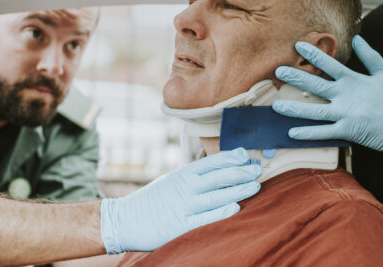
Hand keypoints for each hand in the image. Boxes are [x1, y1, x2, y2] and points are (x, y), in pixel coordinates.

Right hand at [99, 148, 260, 253]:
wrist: (124, 220)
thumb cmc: (153, 200)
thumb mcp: (172, 181)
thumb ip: (194, 176)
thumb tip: (221, 169)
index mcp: (183, 174)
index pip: (211, 162)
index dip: (230, 158)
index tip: (246, 155)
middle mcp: (184, 188)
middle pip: (218, 177)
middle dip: (240, 172)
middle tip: (258, 170)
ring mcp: (183, 207)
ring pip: (215, 196)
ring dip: (237, 190)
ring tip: (255, 186)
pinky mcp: (180, 226)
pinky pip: (204, 218)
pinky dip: (220, 212)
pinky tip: (235, 208)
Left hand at [272, 35, 382, 173]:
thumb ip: (370, 56)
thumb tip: (357, 39)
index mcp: (355, 80)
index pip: (330, 63)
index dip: (313, 54)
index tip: (297, 46)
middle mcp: (347, 96)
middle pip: (315, 84)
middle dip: (294, 77)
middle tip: (277, 70)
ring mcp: (346, 114)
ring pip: (313, 110)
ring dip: (293, 108)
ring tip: (275, 105)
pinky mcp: (348, 131)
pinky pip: (323, 133)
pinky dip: (307, 133)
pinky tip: (291, 133)